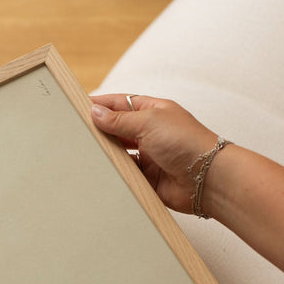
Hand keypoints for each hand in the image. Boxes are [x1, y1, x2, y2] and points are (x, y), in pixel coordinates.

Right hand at [90, 94, 217, 212]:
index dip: (101, 105)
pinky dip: (115, 174)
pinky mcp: (147, 178)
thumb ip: (119, 120)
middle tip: (78, 133)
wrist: (206, 179)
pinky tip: (103, 172)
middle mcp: (150, 133)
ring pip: (119, 153)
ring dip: (107, 153)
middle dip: (100, 131)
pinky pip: (125, 175)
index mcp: (153, 111)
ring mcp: (149, 156)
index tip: (80, 108)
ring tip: (87, 153)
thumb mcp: (148, 122)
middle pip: (117, 129)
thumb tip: (96, 112)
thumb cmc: (187, 143)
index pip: (121, 104)